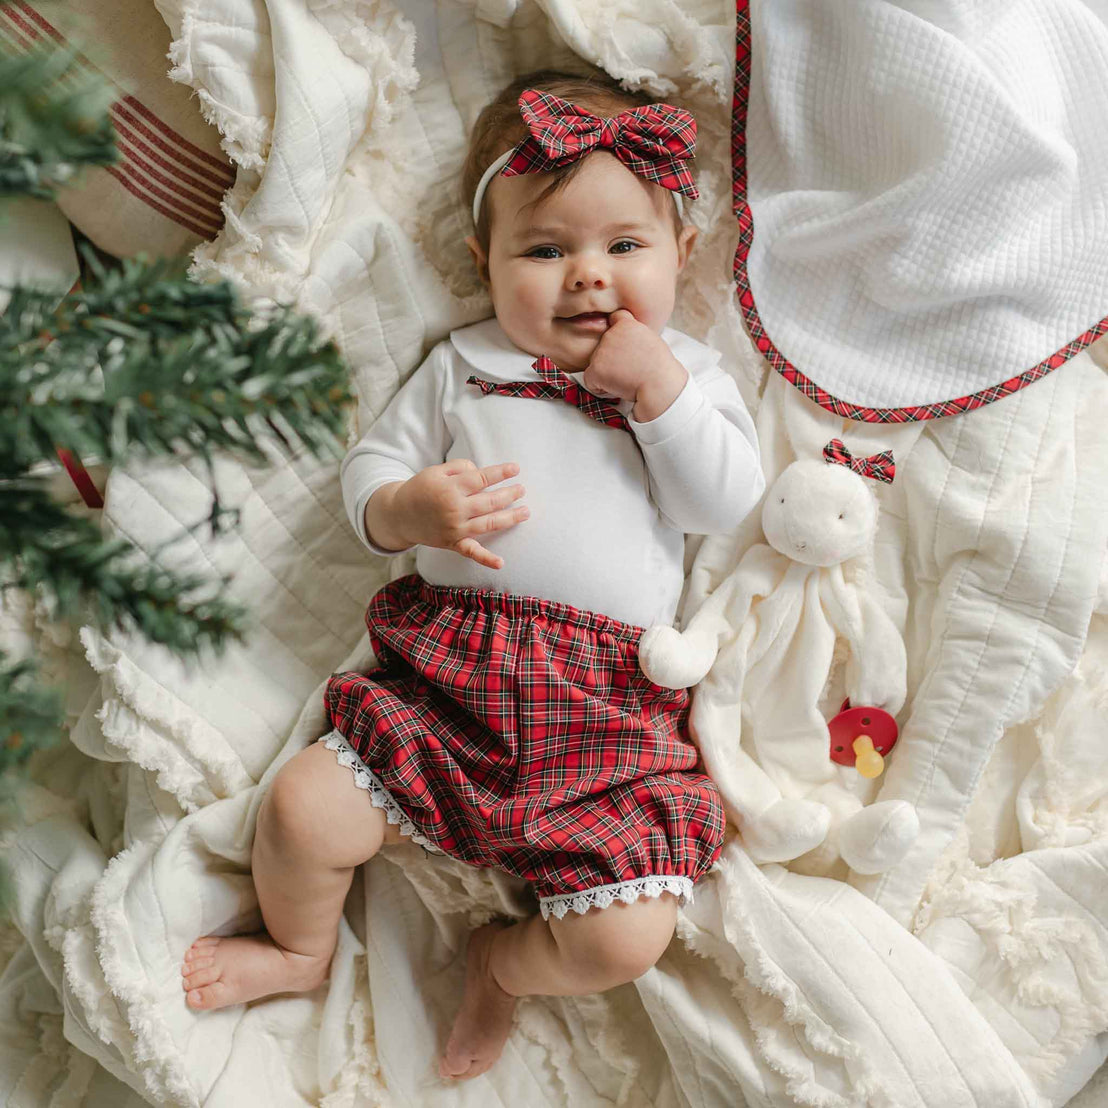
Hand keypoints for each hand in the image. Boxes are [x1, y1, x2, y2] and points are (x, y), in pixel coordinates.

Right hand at [366, 460, 527, 569]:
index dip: (501, 473)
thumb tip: (482, 472)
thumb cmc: (420, 489)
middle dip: (510, 494)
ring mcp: (455, 528)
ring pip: (489, 523)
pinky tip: (501, 563)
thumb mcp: (436, 471)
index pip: (482, 478)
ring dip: (510, 518)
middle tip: (522, 489)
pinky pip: (471, 552)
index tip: (516, 468)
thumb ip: (460, 468)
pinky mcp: (452, 543)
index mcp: (451, 488)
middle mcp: (455, 509)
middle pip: (490, 501)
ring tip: (526, 511)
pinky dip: (486, 559)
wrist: (398, 515)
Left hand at [582, 309, 686, 418]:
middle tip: (631, 368)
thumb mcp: (651, 340)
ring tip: (627, 377)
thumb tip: (624, 340)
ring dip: (607, 372)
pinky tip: (618, 386)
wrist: (659, 384)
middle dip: (612, 357)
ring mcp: (601, 351)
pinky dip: (600, 387)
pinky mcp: (595, 369)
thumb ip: (634, 334)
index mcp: (626, 324)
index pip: (614, 318)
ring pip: (596, 363)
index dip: (617, 331)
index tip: (625, 343)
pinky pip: (590, 380)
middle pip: (604, 345)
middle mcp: (610, 334)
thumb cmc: (659, 367)